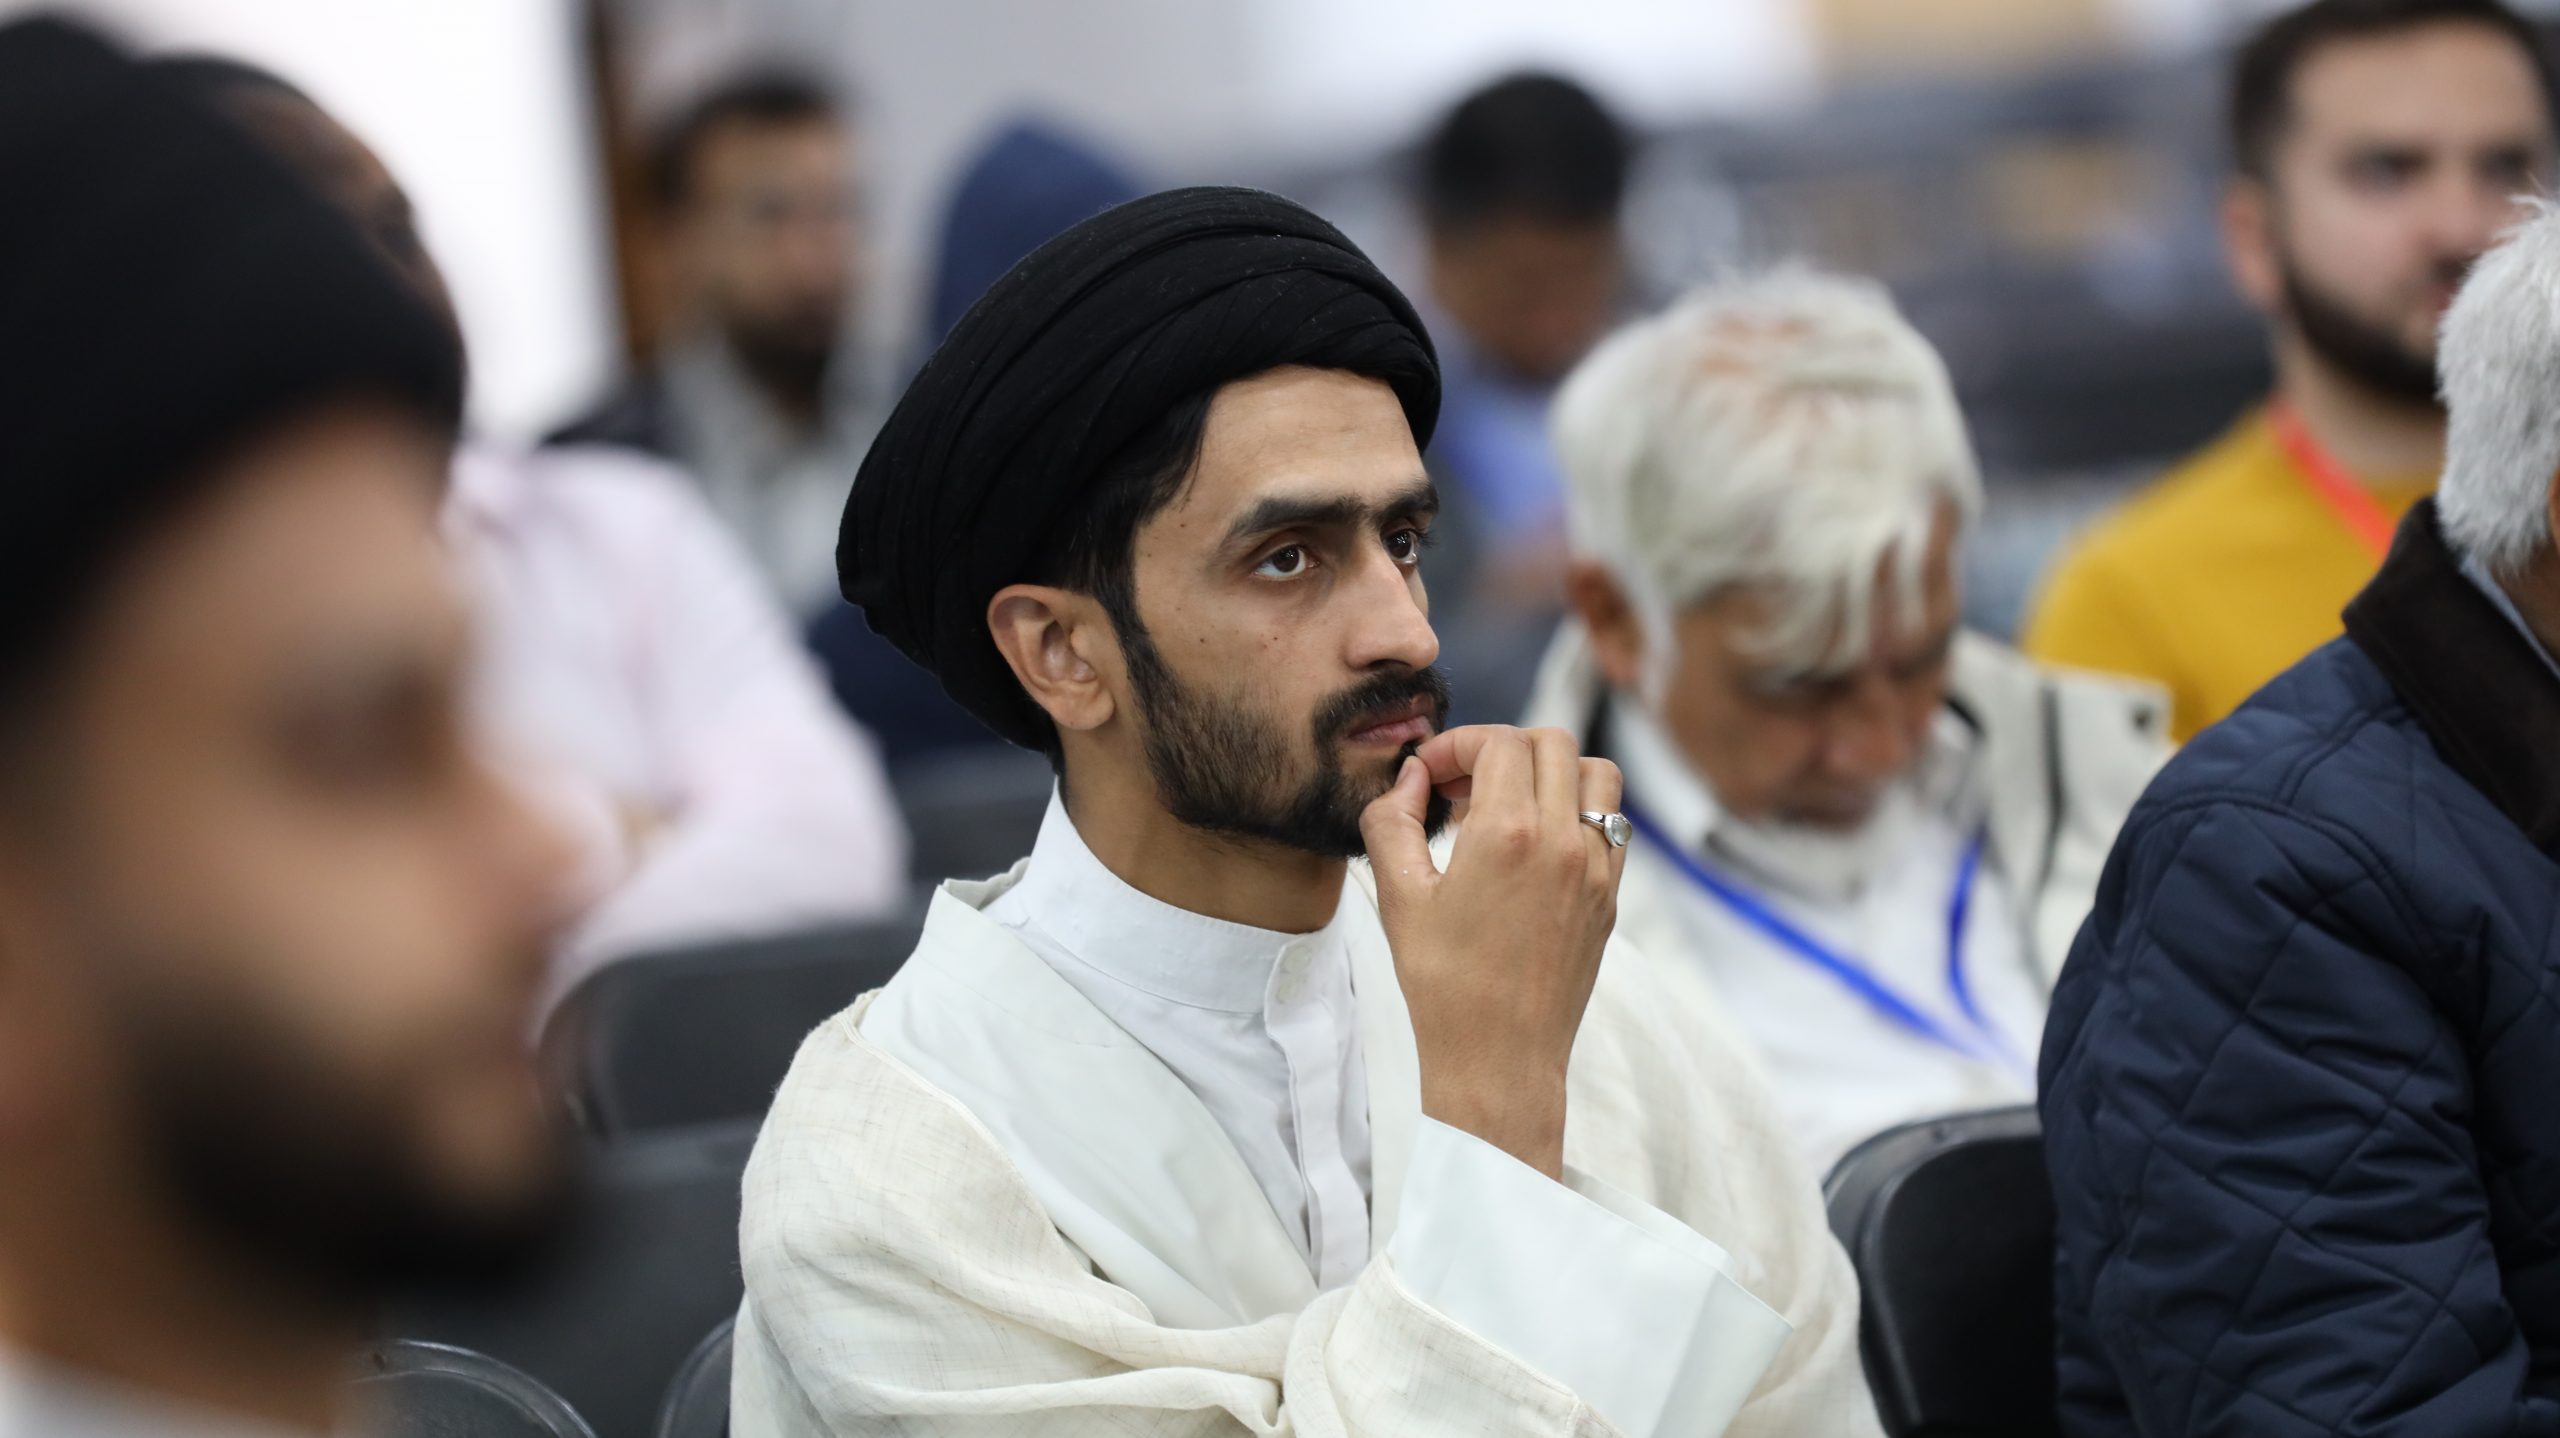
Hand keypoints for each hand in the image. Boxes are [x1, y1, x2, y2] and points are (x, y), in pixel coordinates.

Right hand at [1360, 725, 1625, 1179]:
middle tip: (1461, 787)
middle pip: (1550, 743)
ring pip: (1594, 774)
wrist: (1500, 1059)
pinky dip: (1577, 811)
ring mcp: (1596, 869)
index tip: (1430, 776)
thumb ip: (1393, 822)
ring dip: (1551, 772)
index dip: (1457, 745)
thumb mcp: (1398, 897)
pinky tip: (1537, 845)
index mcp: (1509, 834)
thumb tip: (1410, 780)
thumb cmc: (1443, 985)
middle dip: (1501, 750)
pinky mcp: (1610, 896)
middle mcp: (1564, 841)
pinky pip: (1610, 823)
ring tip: (1507, 805)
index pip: (1498, 742)